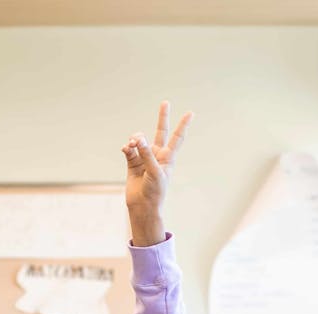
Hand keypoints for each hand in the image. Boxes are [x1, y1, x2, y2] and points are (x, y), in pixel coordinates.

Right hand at [121, 101, 192, 246]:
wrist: (143, 206)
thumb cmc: (154, 191)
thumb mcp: (154, 172)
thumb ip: (146, 154)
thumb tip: (138, 138)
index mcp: (167, 157)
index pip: (177, 138)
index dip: (183, 125)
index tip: (190, 113)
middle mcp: (157, 155)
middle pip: (160, 132)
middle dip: (162, 118)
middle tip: (165, 103)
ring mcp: (144, 158)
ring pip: (139, 140)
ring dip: (135, 139)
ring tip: (132, 144)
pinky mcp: (132, 163)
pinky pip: (129, 149)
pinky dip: (127, 147)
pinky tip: (126, 148)